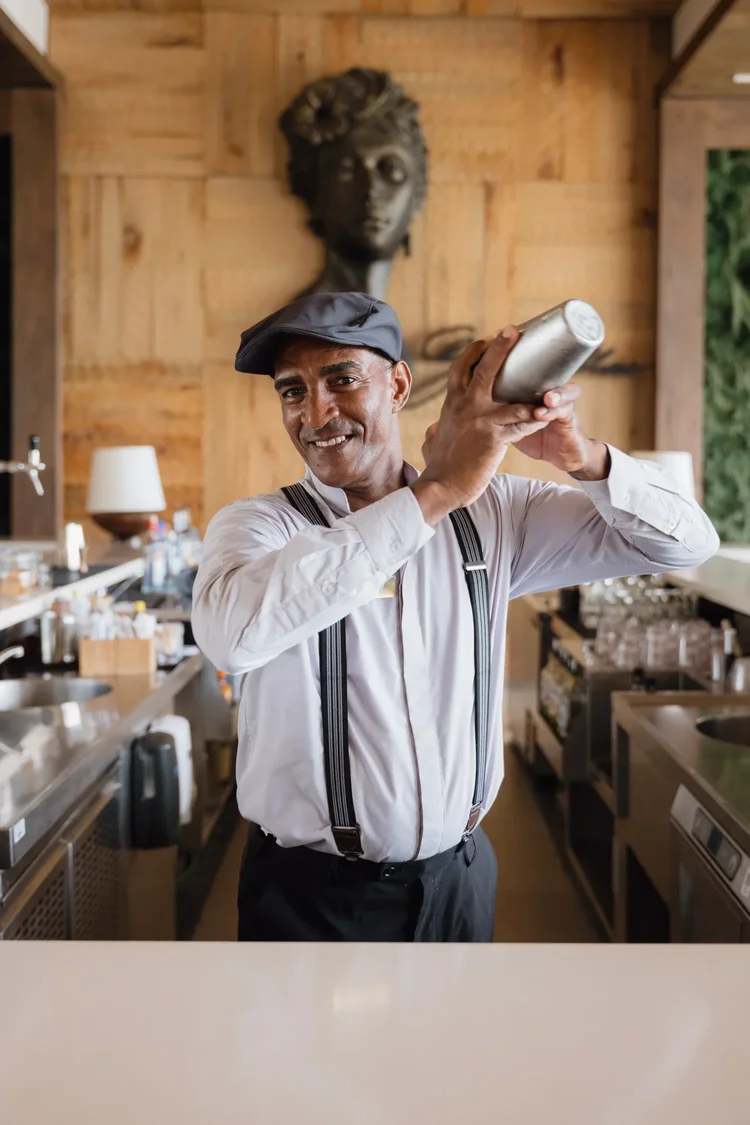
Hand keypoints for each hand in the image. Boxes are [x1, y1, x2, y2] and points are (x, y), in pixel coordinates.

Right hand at [412, 327, 549, 524]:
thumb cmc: (439, 467)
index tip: (489, 339)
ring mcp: (480, 419)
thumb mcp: (433, 443)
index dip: (476, 350)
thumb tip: (431, 432)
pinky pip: (522, 424)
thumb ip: (434, 434)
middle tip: (514, 330)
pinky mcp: (494, 437)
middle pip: (484, 367)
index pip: (461, 367)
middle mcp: (464, 405)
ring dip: (531, 384)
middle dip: (500, 346)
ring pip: (510, 394)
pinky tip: (547, 415)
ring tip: (548, 376)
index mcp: (452, 403)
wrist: (441, 486)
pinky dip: (536, 419)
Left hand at [514, 385, 609, 480]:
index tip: (506, 380)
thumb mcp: (520, 431)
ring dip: (552, 397)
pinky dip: (553, 413)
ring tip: (545, 400)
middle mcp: (554, 399)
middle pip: (549, 382)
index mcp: (538, 398)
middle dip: (538, 382)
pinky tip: (541, 416)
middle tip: (526, 384)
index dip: (521, 378)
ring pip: (561, 394)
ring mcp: (564, 408)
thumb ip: (508, 423)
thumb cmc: (542, 442)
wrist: (567, 459)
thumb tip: (484, 418)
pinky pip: (564, 413)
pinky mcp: (571, 421)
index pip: (531, 381)